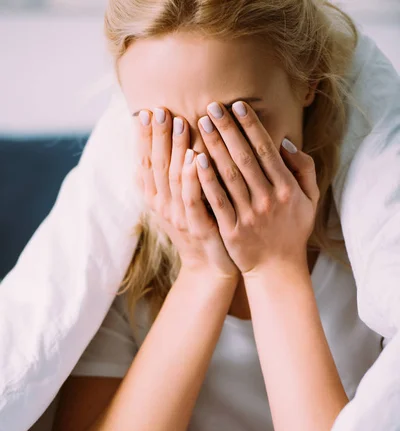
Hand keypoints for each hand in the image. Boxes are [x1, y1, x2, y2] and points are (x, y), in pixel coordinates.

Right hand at [135, 107, 239, 281]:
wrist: (213, 267)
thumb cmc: (203, 226)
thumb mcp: (184, 201)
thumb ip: (176, 175)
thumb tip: (176, 139)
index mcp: (157, 199)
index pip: (145, 163)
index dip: (142, 138)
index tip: (144, 111)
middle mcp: (163, 207)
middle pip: (155, 166)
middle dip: (156, 137)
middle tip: (160, 109)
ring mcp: (179, 218)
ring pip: (172, 179)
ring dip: (174, 150)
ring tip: (179, 123)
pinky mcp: (198, 227)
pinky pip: (192, 199)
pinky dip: (192, 177)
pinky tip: (195, 157)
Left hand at [195, 100, 319, 276]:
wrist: (278, 269)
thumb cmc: (293, 231)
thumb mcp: (310, 200)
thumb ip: (304, 169)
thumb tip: (285, 142)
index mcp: (287, 188)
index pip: (265, 150)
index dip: (250, 126)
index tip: (236, 105)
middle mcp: (269, 199)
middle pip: (244, 157)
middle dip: (228, 129)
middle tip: (211, 107)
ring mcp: (249, 215)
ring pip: (229, 175)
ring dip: (214, 147)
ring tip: (200, 124)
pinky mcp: (232, 230)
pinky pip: (217, 201)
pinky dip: (206, 179)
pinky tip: (195, 160)